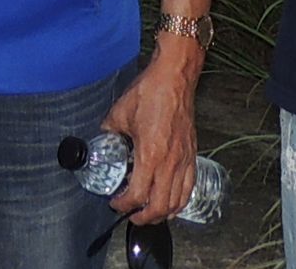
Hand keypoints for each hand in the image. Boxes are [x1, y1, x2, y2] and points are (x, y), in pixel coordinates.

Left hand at [100, 41, 198, 221]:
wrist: (175, 77)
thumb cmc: (151, 92)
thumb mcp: (120, 113)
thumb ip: (109, 131)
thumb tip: (103, 139)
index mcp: (150, 155)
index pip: (137, 195)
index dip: (123, 204)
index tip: (115, 202)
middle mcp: (170, 162)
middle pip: (159, 206)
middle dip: (143, 217)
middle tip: (131, 215)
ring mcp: (184, 159)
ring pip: (177, 201)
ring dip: (163, 213)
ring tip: (150, 213)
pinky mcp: (192, 153)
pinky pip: (189, 186)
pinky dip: (181, 200)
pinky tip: (172, 201)